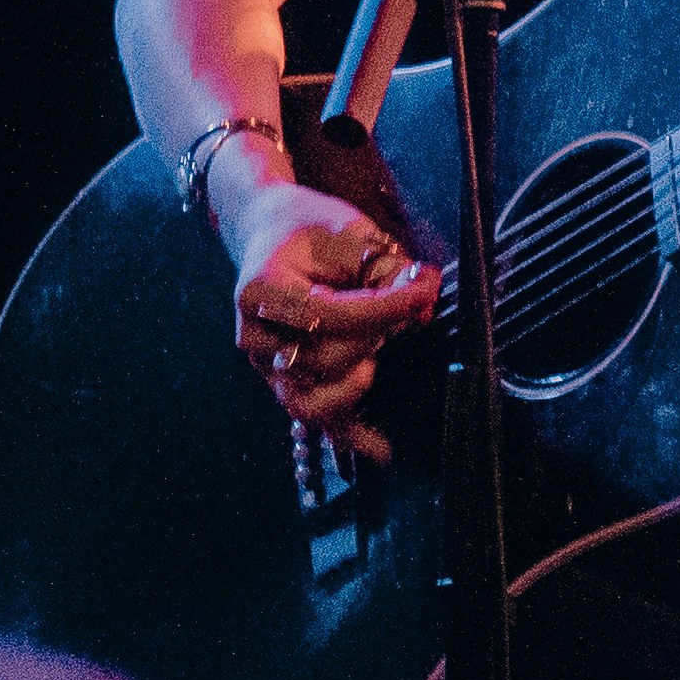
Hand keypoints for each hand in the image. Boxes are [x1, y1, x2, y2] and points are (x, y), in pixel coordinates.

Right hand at [226, 179, 439, 465]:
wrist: (268, 233)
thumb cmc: (309, 229)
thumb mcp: (347, 231)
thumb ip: (384, 267)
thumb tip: (425, 301)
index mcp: (261, 290)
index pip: (326, 314)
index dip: (381, 308)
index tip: (424, 291)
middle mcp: (254, 335)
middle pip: (322, 358)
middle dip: (376, 334)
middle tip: (412, 303)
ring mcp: (266, 366)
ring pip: (313, 399)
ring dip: (356, 382)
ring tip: (377, 358)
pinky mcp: (284, 382)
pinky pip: (315, 418)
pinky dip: (349, 436)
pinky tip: (381, 450)